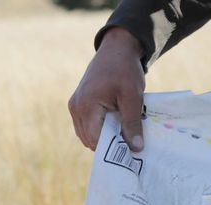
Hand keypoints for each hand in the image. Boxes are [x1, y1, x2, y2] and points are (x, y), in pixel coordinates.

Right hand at [68, 27, 145, 151]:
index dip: (111, 148)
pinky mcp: (76, 105)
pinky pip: (84, 126)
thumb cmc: (125, 71)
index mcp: (87, 106)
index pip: (95, 139)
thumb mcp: (133, 97)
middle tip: (127, 143)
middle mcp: (76, 108)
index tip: (129, 150)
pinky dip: (97, 130)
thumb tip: (136, 149)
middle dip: (107, 144)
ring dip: (102, 137)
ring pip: (85, 135)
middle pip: (88, 140)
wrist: (116, 49)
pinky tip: (113, 125)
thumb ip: (133, 124)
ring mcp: (74, 106)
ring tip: (121, 133)